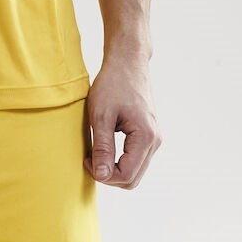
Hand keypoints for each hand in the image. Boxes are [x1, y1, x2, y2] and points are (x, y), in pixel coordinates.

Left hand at [83, 51, 162, 189]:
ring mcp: (154, 138)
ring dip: (115, 168)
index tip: (86, 159)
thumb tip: (101, 175)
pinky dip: (120, 160)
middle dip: (109, 175)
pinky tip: (105, 146)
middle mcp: (155, 141)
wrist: (126, 62)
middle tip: (89, 158)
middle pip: (133, 178)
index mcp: (146, 137)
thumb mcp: (101, 115)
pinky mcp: (149, 134)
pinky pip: (136, 158)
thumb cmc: (112, 84)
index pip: (126, 175)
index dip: (104, 175)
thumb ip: (102, 146)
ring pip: (135, 170)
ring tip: (95, 152)